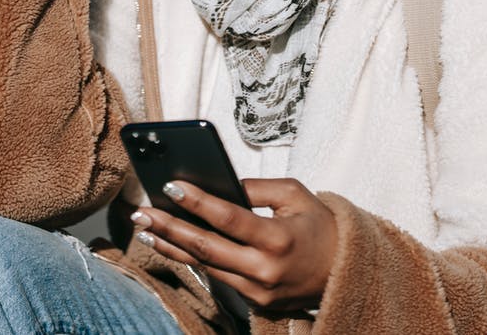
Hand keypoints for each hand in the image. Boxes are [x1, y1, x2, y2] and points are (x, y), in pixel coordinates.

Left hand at [133, 179, 337, 311]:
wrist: (343, 273)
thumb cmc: (321, 228)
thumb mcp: (297, 196)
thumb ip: (259, 189)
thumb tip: (221, 185)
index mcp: (279, 238)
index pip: (229, 218)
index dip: (198, 202)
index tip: (171, 186)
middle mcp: (265, 269)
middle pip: (207, 247)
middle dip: (170, 228)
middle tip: (142, 213)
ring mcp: (258, 290)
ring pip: (205, 265)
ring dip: (172, 246)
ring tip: (146, 229)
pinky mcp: (254, 301)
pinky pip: (217, 276)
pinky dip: (193, 259)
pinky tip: (171, 245)